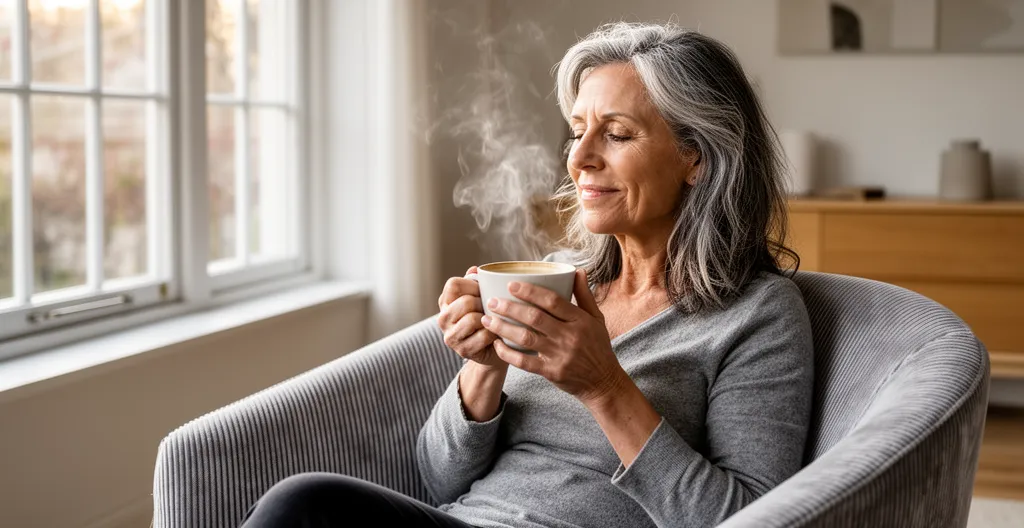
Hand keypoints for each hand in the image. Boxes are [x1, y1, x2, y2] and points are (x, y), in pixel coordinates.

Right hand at [438, 266, 505, 370]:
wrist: (492, 349)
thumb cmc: (486, 318)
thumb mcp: (480, 298)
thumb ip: (476, 283)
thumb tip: (475, 269)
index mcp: (445, 302)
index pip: (453, 284)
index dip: (473, 285)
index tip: (483, 291)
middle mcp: (443, 318)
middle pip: (464, 302)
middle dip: (483, 303)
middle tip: (491, 308)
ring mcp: (451, 336)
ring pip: (472, 319)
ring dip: (488, 319)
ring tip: (493, 320)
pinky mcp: (462, 350)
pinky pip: (483, 336)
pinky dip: (493, 333)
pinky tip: (496, 333)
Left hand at [481, 269, 627, 405]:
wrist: (603, 381)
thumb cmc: (598, 346)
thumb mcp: (597, 318)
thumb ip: (585, 295)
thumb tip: (578, 271)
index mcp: (580, 320)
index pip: (552, 301)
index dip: (530, 291)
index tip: (511, 285)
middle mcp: (570, 336)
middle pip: (534, 317)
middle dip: (509, 308)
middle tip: (492, 301)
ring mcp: (560, 355)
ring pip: (526, 338)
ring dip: (503, 328)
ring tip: (487, 320)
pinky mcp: (551, 372)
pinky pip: (525, 362)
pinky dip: (508, 354)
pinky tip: (497, 345)